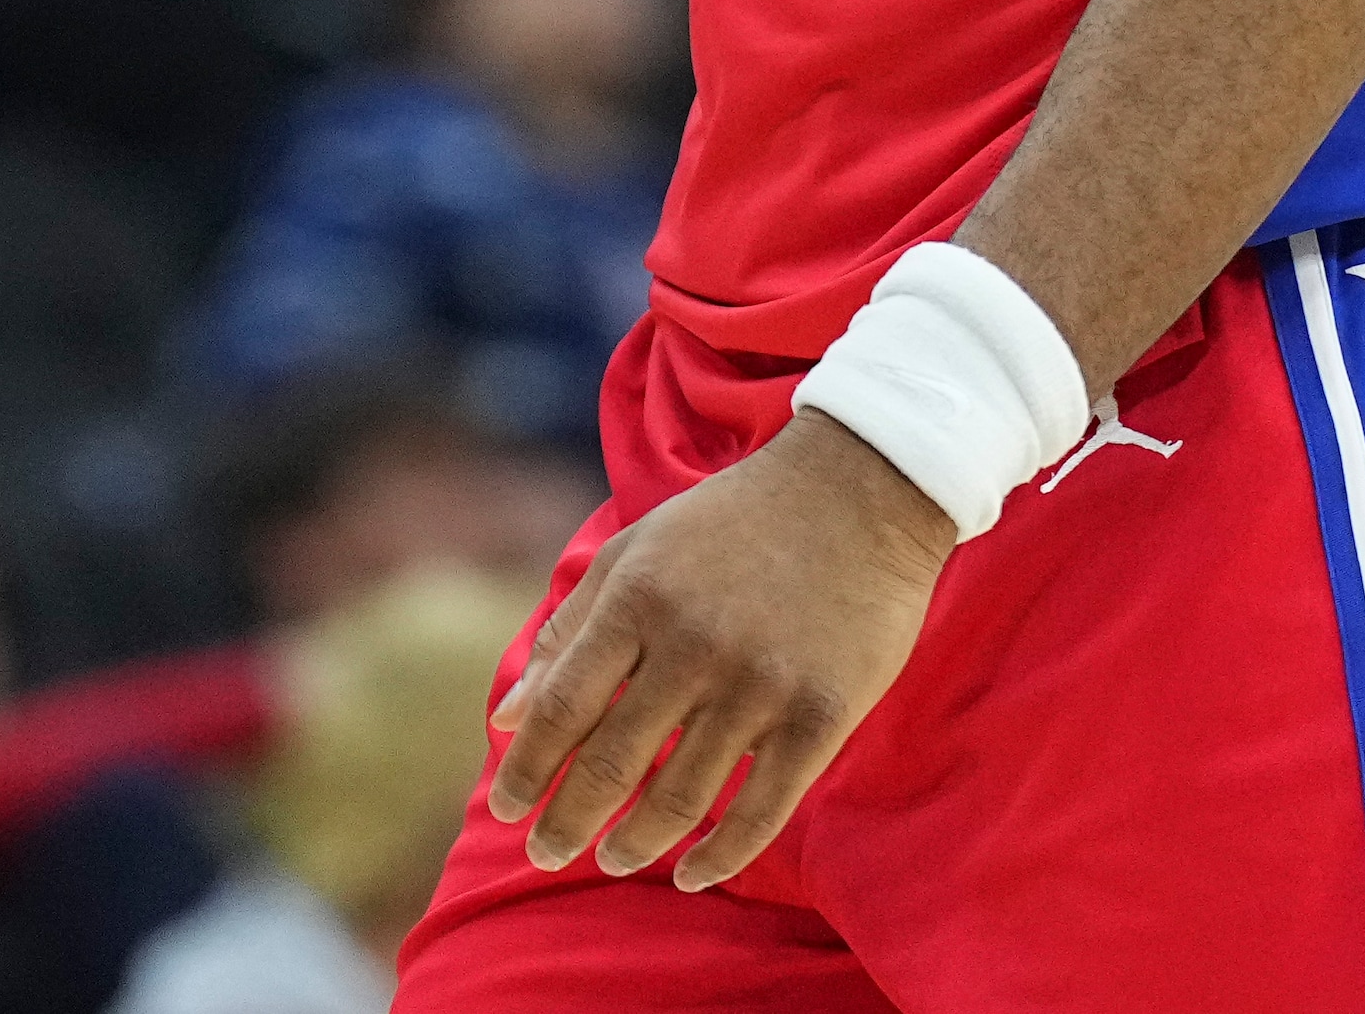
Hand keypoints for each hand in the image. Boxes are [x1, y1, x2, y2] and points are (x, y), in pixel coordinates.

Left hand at [481, 410, 953, 890]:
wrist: (858, 490)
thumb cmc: (733, 522)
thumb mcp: (636, 551)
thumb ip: (568, 630)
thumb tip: (508, 717)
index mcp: (637, 599)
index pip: (562, 708)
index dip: (527, 770)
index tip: (505, 809)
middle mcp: (691, 646)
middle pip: (611, 764)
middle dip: (567, 822)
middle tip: (545, 854)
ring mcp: (759, 686)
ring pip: (680, 798)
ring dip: (635, 844)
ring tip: (613, 859)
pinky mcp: (820, 717)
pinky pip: (760, 812)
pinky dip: (719, 856)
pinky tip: (691, 874)